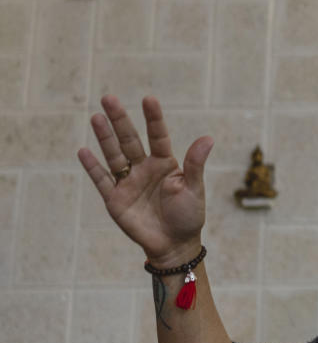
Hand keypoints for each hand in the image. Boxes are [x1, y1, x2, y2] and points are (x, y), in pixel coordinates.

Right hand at [77, 95, 212, 266]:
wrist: (174, 245)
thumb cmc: (189, 216)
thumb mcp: (195, 189)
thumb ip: (196, 164)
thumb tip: (208, 138)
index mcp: (165, 163)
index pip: (158, 136)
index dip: (153, 118)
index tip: (149, 99)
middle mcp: (144, 168)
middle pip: (130, 140)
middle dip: (120, 120)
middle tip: (109, 98)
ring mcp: (128, 182)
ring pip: (114, 155)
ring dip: (104, 137)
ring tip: (97, 117)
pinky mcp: (115, 200)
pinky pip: (102, 180)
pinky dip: (92, 167)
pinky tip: (83, 151)